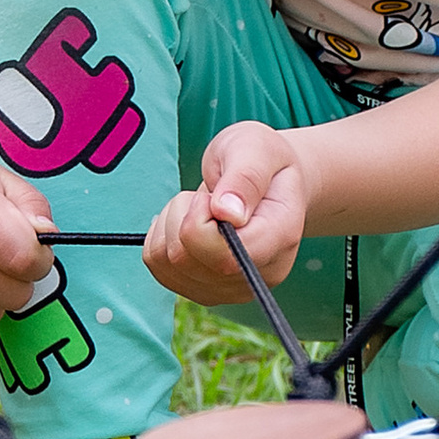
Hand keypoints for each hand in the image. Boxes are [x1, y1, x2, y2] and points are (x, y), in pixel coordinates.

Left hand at [145, 118, 312, 305]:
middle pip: (185, 258)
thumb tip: (228, 214)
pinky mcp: (206, 289)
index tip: (213, 195)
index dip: (199, 219)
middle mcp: (259, 273)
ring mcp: (232, 288)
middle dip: (182, 215)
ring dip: (171, 224)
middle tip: (208, 195)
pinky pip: (158, 266)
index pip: (224, 254)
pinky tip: (189, 222)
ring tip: (202, 206)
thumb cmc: (262, 160)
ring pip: (167, 262)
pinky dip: (162, 237)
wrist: (270, 181)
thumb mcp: (255, 149)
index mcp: (279, 238)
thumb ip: (244, 177)